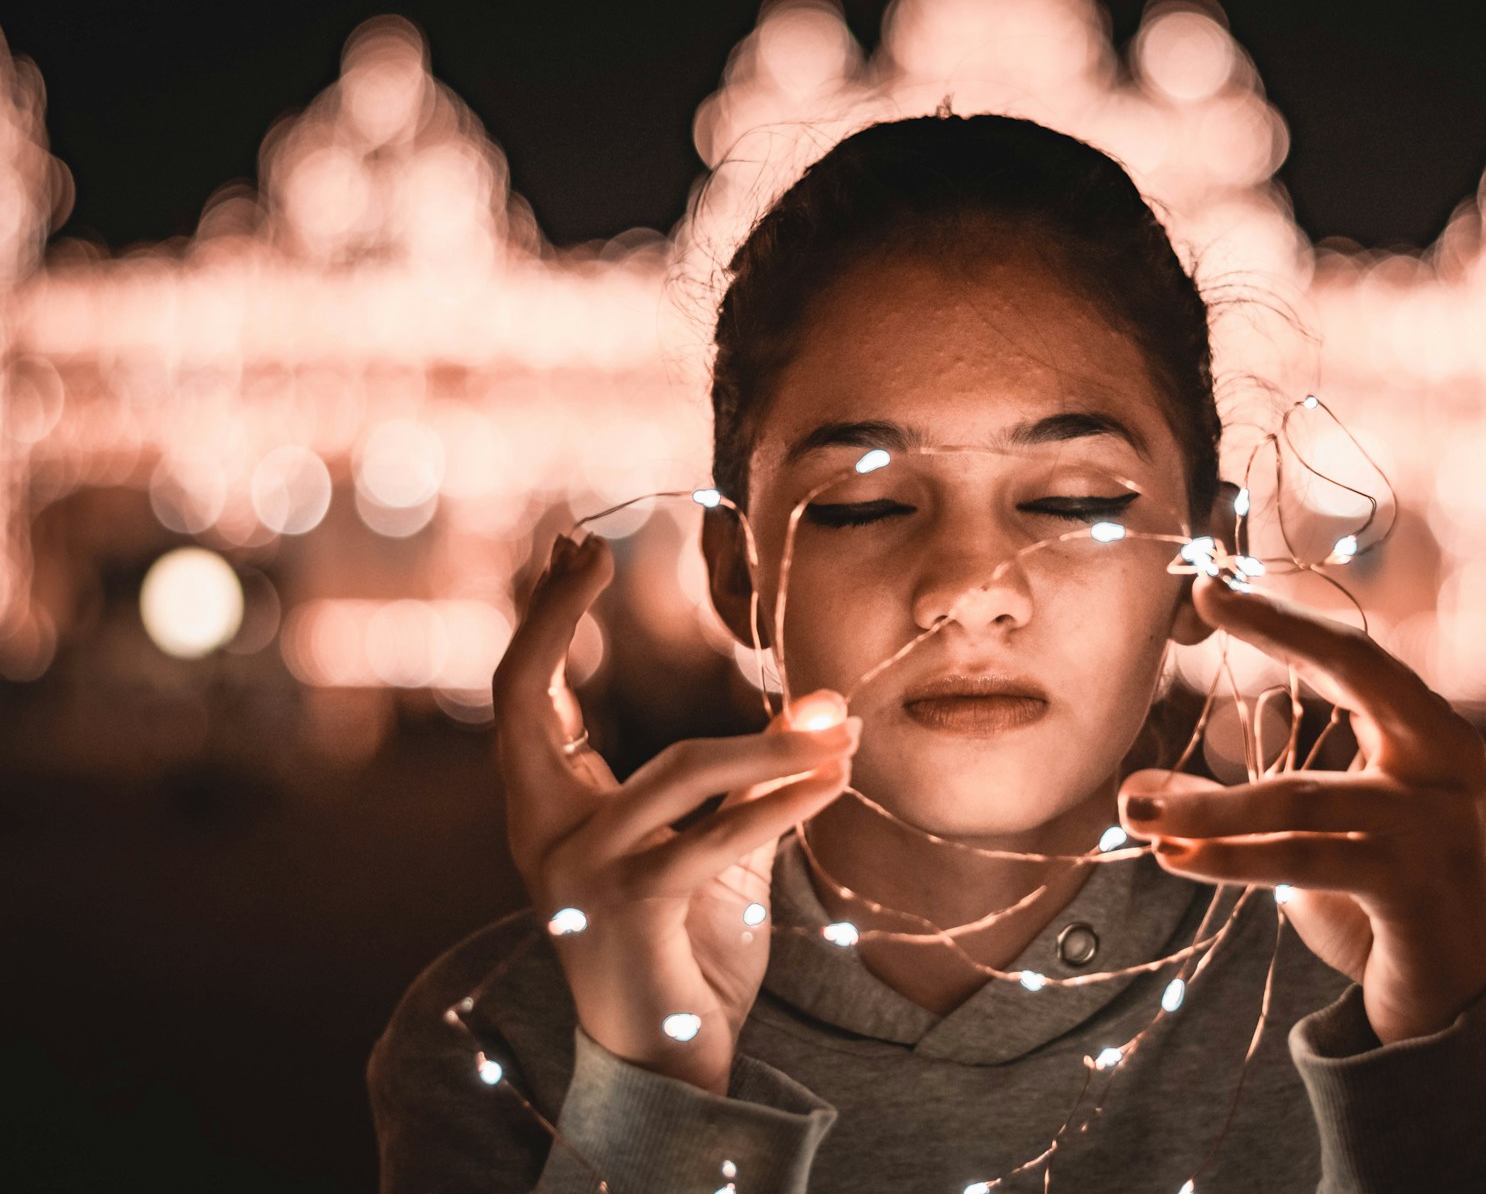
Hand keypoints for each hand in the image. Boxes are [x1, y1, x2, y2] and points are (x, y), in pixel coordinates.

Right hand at [490, 532, 857, 1094]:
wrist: (667, 1057)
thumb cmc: (685, 941)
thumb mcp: (718, 840)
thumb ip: (758, 771)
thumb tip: (830, 699)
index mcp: (545, 806)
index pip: (524, 691)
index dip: (545, 615)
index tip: (575, 545)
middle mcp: (538, 830)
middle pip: (527, 696)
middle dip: (559, 614)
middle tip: (602, 549)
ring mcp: (574, 870)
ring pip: (678, 770)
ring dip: (772, 746)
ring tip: (843, 730)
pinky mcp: (626, 907)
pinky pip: (714, 837)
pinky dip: (783, 805)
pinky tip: (831, 782)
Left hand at [1121, 575, 1485, 1044]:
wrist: (1451, 991)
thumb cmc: (1373, 892)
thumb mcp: (1313, 833)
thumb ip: (1242, 802)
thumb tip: (1135, 792)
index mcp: (1429, 731)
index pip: (1353, 656)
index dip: (1282, 619)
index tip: (1210, 587)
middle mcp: (1446, 761)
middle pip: (1358, 673)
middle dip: (1277, 629)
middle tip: (1202, 602)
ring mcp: (1437, 823)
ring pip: (1300, 796)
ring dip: (1206, 806)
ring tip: (1137, 813)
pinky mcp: (1415, 887)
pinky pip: (1304, 861)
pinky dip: (1230, 859)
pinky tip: (1175, 857)